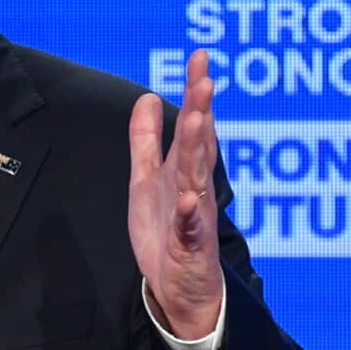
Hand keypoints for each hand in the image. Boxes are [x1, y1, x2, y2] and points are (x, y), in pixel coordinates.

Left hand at [127, 50, 222, 339]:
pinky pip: (192, 230)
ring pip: (197, 178)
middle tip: (205, 78)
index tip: (200, 58)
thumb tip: (145, 96)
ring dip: (196, 149)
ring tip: (195, 119)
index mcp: (185, 171)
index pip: (194, 125)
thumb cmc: (167, 232)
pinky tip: (191, 200)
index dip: (196, 92)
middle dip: (201, 111)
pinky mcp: (191, 248)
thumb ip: (146, 141)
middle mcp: (195, 188)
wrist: (179, 291)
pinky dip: (192, 215)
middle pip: (199, 144)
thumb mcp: (147, 180)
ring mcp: (196, 217)